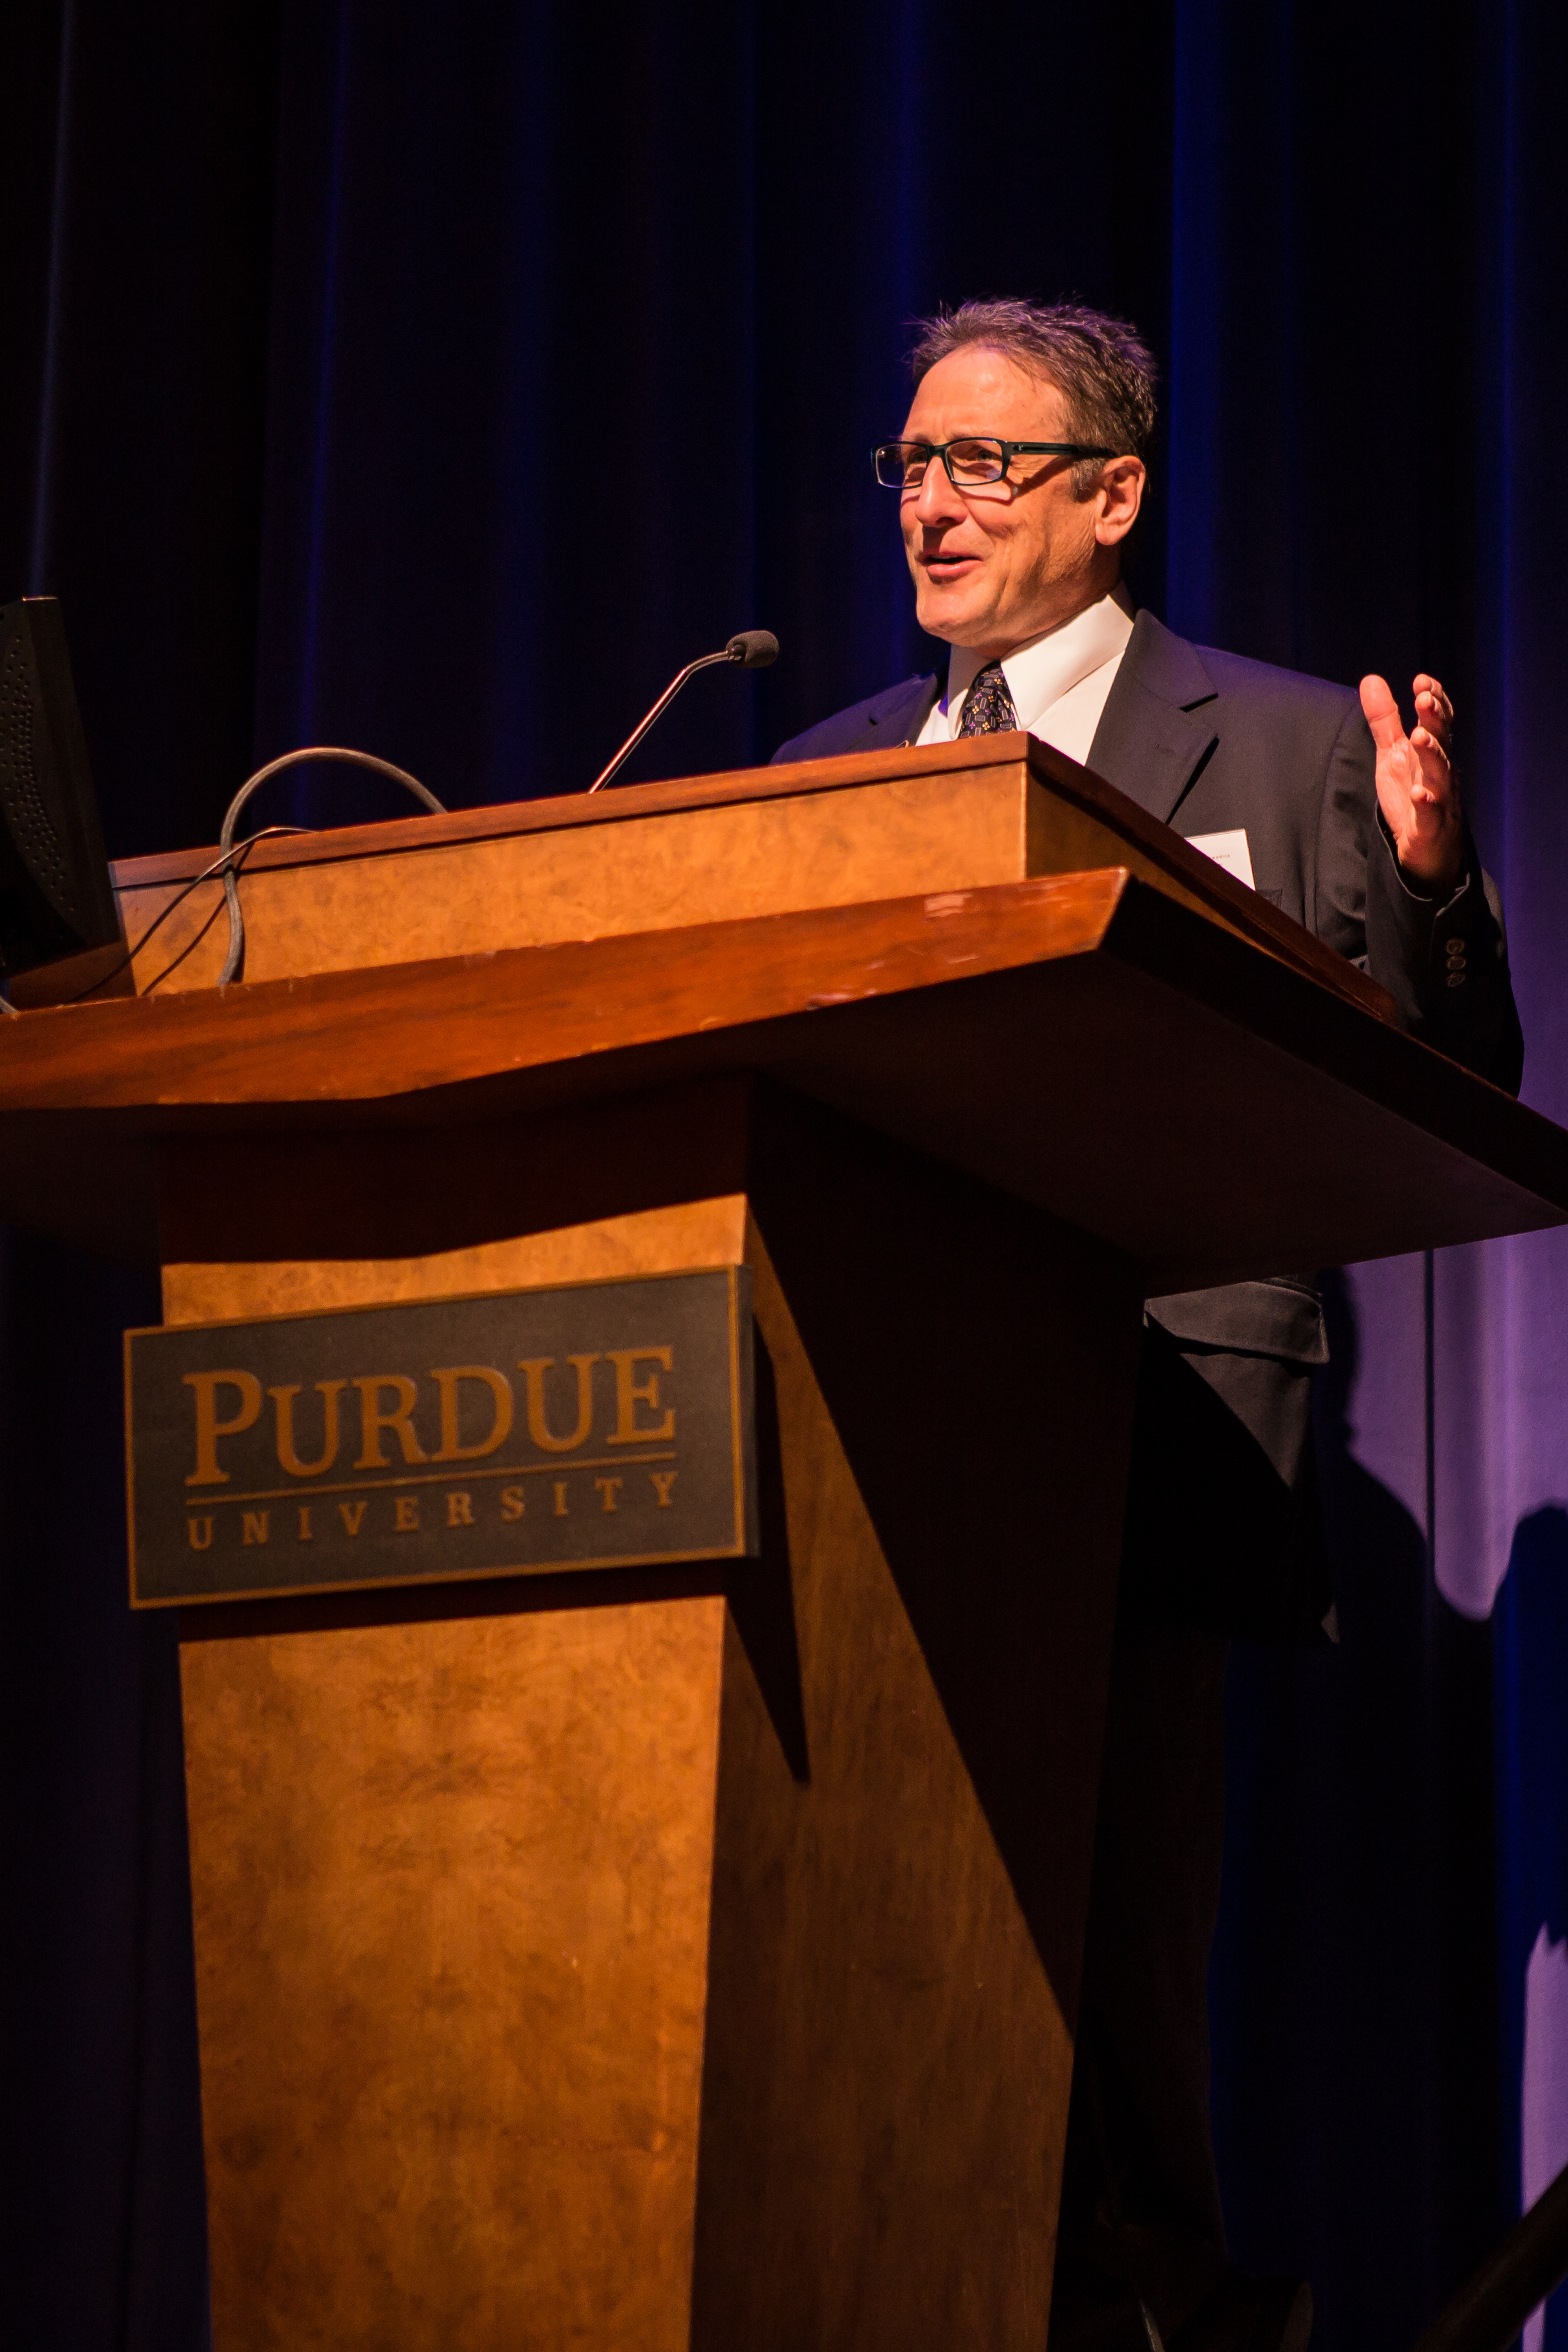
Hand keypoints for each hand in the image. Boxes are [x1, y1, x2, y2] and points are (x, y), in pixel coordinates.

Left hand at [1359, 671, 1462, 894]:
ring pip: (1441, 775)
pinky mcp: (1431, 828)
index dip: (1434, 700)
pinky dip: (1427, 803)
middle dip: (1434, 720)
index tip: (1422, 681)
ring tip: (1419, 736)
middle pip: (1441, 742)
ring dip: (1431, 755)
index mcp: (1432, 752)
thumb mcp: (1393, 754)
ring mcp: (1440, 800)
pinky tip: (1420, 793)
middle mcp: (1440, 772)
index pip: (1439, 721)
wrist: (1425, 849)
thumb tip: (1371, 679)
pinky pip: (1432, 815)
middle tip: (1423, 700)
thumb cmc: (1412, 796)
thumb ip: (1385, 720)